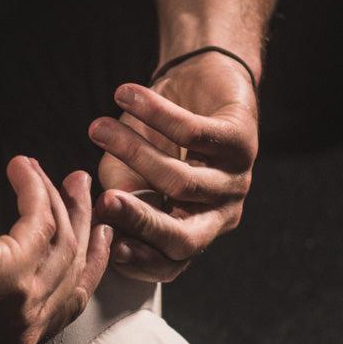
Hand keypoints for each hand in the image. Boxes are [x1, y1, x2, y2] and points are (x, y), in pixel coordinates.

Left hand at [0, 156, 111, 343]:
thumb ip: (4, 296)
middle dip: (83, 222)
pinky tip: (21, 168)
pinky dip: (34, 188)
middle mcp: (25, 333)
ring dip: (58, 198)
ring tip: (50, 170)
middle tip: (81, 186)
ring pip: (63, 242)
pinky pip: (40, 220)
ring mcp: (21, 306)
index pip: (73, 304)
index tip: (97, 231)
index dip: (91, 263)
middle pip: (75, 269)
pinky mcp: (10, 274)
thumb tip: (34, 252)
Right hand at [88, 51, 258, 281]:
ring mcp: (235, 180)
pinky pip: (193, 135)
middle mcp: (219, 213)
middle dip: (141, 223)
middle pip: (185, 239)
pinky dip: (154, 114)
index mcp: (193, 229)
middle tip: (105, 201)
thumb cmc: (157, 133)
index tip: (106, 247)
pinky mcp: (243, 141)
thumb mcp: (129, 171)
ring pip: (182, 182)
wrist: (200, 79)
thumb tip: (101, 218)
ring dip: (134, 152)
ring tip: (99, 128)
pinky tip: (124, 97)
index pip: (171, 264)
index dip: (139, 262)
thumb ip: (118, 196)